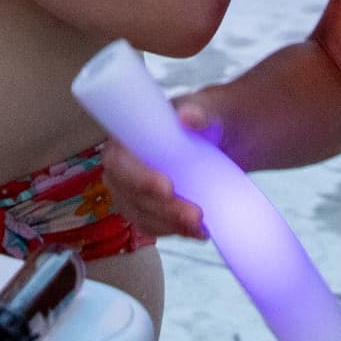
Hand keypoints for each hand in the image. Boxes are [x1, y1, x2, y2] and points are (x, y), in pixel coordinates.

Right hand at [102, 100, 215, 240]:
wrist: (221, 138)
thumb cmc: (205, 118)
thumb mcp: (207, 109)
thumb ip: (199, 111)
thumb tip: (188, 116)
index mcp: (126, 134)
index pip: (119, 160)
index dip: (138, 177)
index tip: (167, 187)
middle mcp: (122, 164)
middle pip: (129, 193)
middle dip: (161, 208)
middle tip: (194, 214)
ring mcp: (132, 190)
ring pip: (141, 214)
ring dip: (170, 224)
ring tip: (201, 226)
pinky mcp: (147, 208)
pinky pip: (154, 226)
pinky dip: (176, 231)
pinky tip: (199, 231)